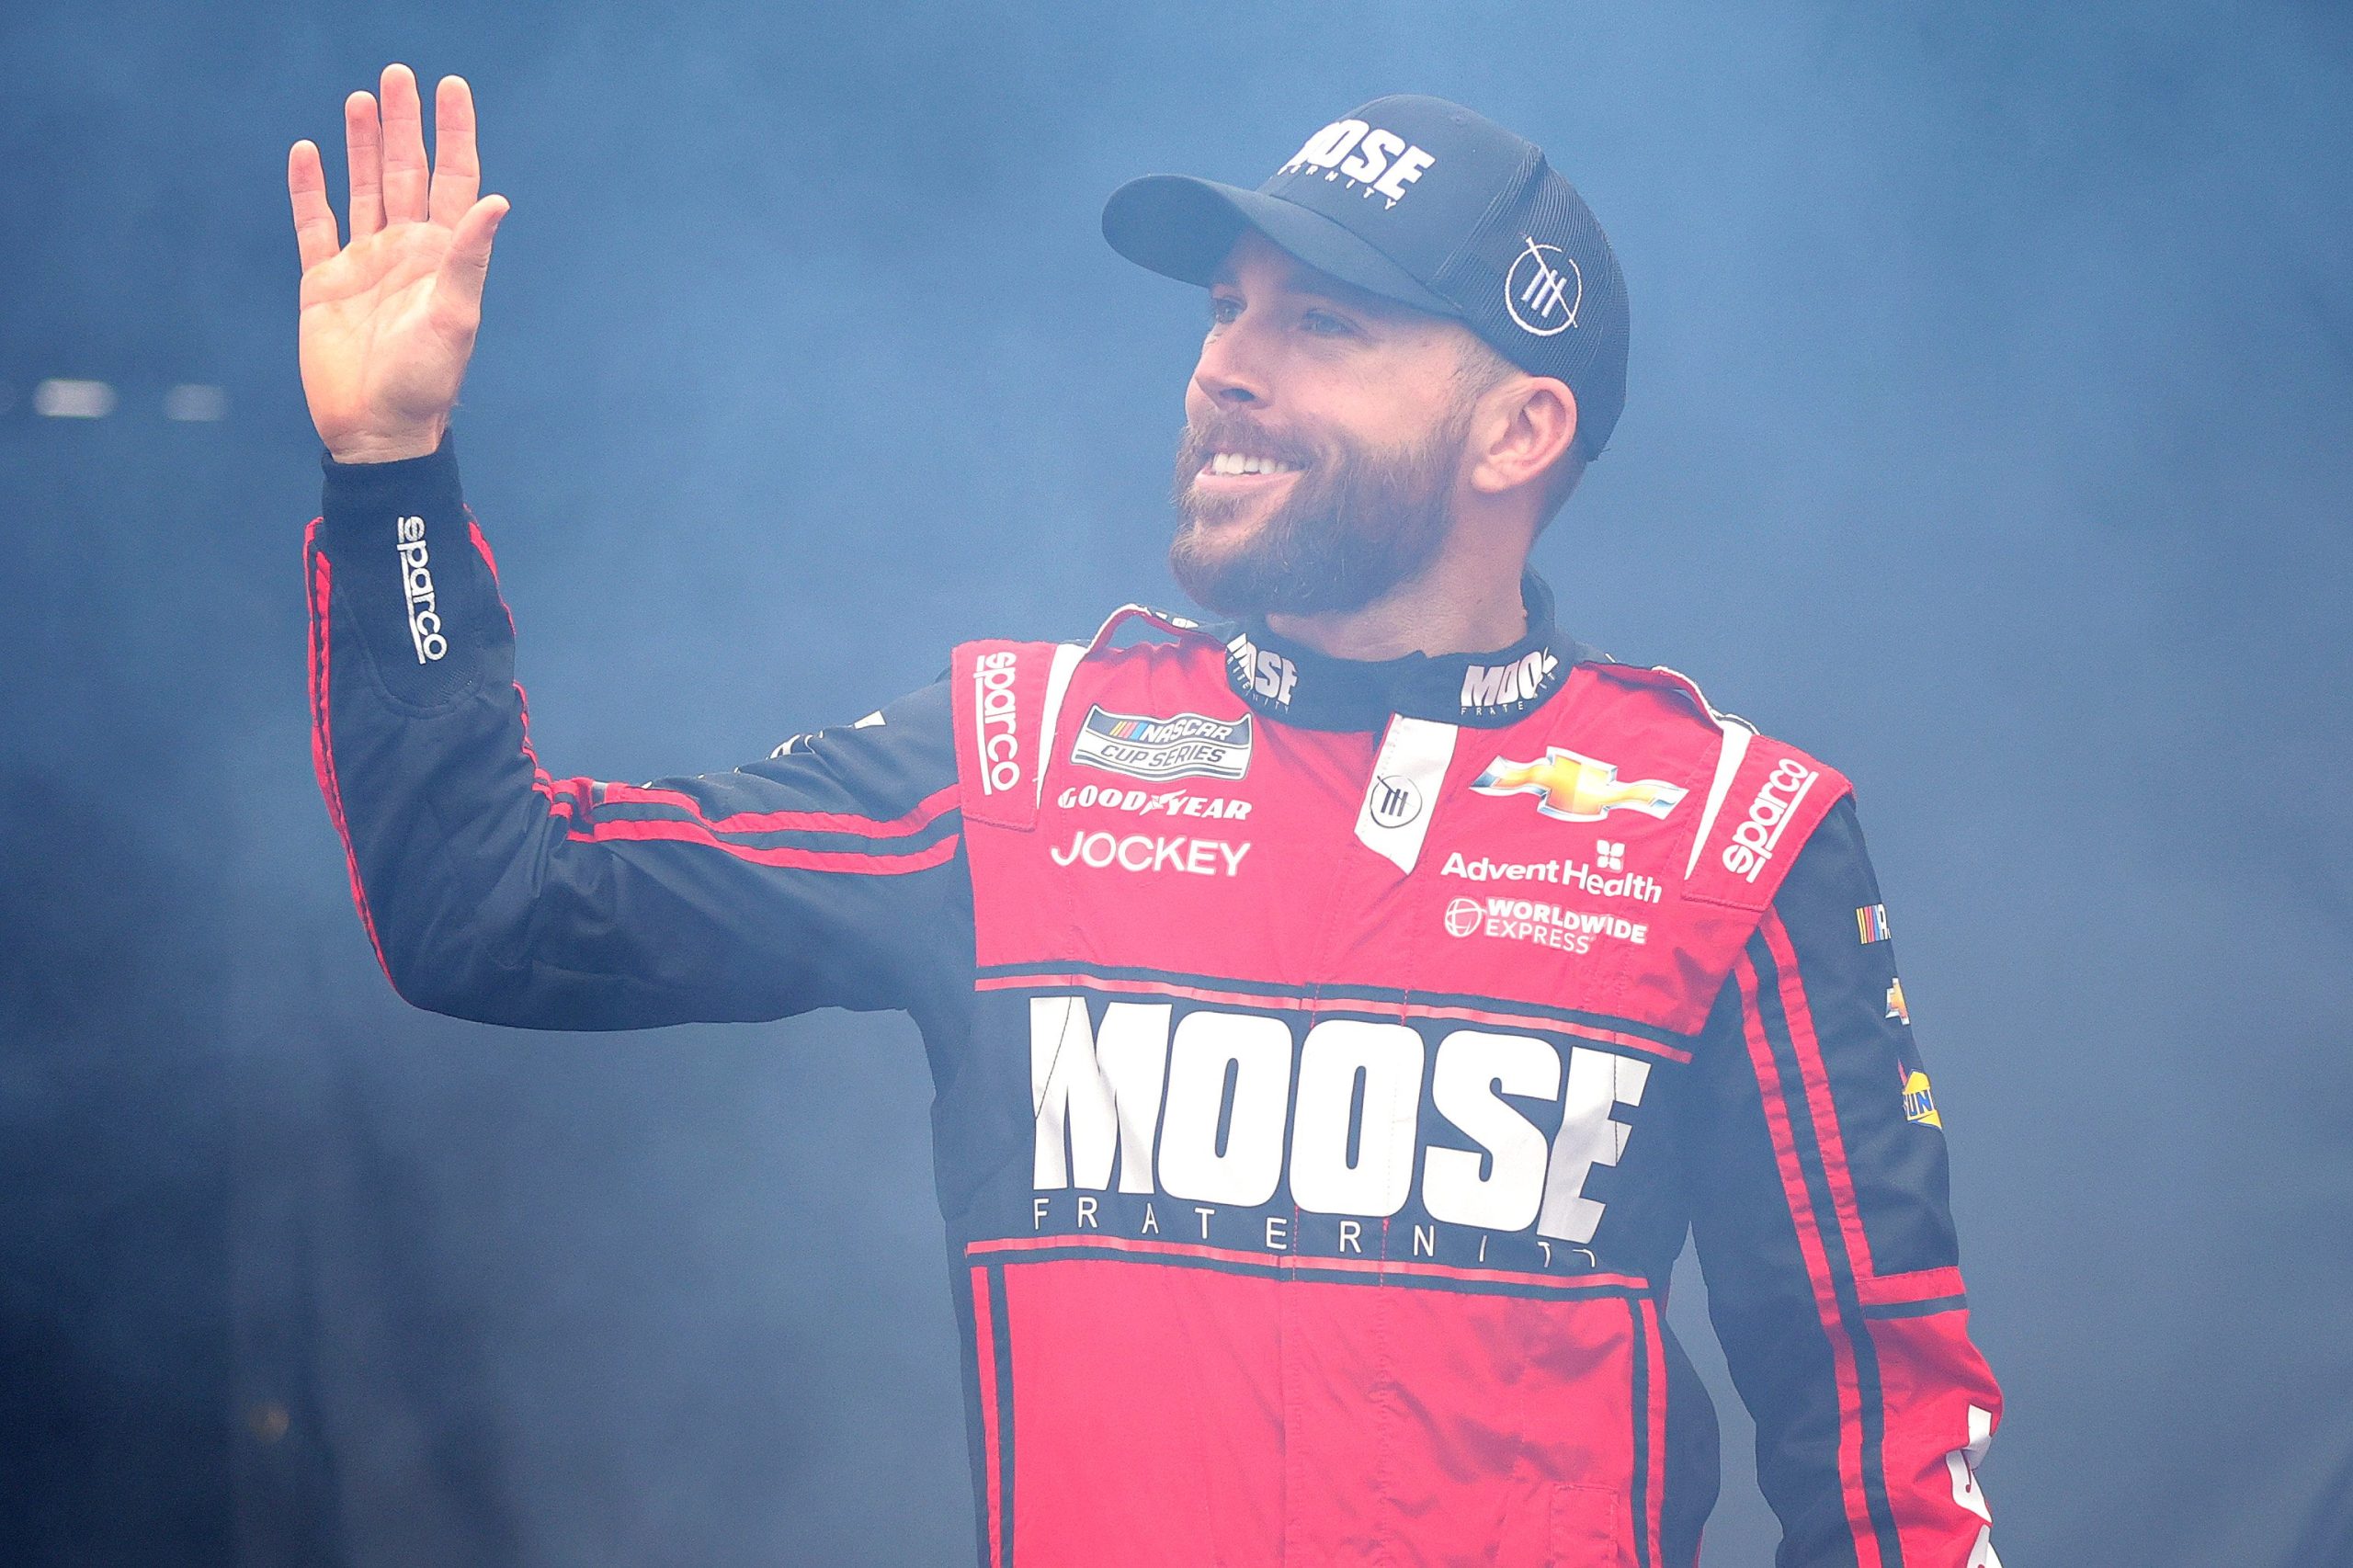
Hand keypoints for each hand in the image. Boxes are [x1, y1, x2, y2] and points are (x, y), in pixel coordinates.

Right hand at [287, 65, 508, 462]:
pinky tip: (308, 152)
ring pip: (363, 189)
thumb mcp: (454, 317)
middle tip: (398, 75)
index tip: (451, 87)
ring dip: (361, 145)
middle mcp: (406, 251)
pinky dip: (310, 189)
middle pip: (405, 173)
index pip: (454, 180)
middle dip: (404, 125)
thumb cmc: (424, 383)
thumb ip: (468, 257)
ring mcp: (365, 263)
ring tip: (362, 99)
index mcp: (442, 257)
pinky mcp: (324, 281)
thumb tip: (498, 201)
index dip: (453, 134)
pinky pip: (315, 224)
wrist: (375, 429)